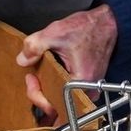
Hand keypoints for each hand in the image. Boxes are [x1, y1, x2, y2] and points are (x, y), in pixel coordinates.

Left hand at [15, 3, 117, 126]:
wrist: (108, 23)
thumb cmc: (88, 28)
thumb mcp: (56, 32)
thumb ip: (34, 46)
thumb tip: (22, 60)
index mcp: (81, 83)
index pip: (53, 106)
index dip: (35, 95)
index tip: (31, 79)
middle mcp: (87, 91)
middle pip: (58, 107)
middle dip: (41, 95)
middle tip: (33, 79)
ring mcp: (89, 89)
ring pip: (64, 101)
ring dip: (49, 93)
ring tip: (40, 78)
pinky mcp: (88, 84)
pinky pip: (70, 94)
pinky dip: (58, 88)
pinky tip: (50, 78)